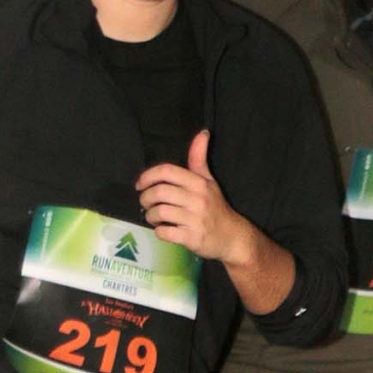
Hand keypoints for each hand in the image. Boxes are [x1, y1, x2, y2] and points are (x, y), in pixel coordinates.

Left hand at [135, 131, 257, 267]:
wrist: (232, 236)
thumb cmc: (216, 207)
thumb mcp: (209, 181)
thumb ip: (199, 159)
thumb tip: (202, 133)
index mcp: (199, 183)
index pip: (167, 171)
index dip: (148, 176)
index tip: (140, 184)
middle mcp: (197, 199)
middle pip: (160, 192)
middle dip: (145, 197)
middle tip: (145, 202)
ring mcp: (195, 220)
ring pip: (159, 212)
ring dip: (150, 215)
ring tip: (152, 216)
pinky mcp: (192, 238)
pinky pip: (165, 232)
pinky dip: (159, 231)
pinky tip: (162, 229)